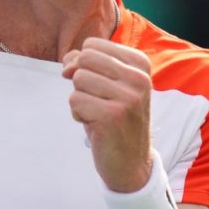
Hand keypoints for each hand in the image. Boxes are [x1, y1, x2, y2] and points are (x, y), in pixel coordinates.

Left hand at [62, 37, 152, 192]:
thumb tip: (67, 62)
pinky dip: (78, 114)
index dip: (84, 64)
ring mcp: (128, 96)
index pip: (93, 44)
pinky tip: (95, 126)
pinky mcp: (113, 115)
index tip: (99, 86)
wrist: (131, 163)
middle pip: (84, 59)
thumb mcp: (106, 85)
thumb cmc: (115, 120)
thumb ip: (86, 64)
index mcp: (140, 64)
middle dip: (81, 81)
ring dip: (80, 99)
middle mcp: (138, 78)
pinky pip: (74, 100)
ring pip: (78, 79)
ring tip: (98, 114)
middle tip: (97, 101)